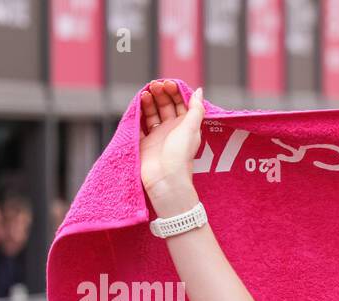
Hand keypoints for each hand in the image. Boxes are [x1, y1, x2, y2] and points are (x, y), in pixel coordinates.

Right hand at [139, 79, 204, 201]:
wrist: (164, 179)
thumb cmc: (180, 155)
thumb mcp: (191, 129)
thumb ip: (196, 109)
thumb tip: (200, 90)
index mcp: (186, 127)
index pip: (181, 104)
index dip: (175, 92)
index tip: (169, 84)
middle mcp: (172, 130)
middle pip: (166, 106)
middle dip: (161, 94)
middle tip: (155, 86)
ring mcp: (157, 135)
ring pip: (152, 112)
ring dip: (150, 101)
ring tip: (146, 93)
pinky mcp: (144, 141)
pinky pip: (140, 122)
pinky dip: (139, 111)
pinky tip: (139, 102)